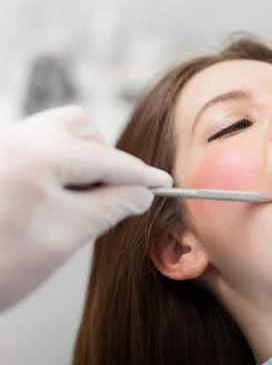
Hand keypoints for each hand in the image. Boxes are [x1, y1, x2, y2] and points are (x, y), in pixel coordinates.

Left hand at [0, 105, 171, 311]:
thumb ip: (111, 207)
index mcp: (36, 155)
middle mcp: (15, 139)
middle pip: (81, 129)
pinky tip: (54, 199)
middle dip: (103, 159)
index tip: (162, 182)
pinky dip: (58, 167)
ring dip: (80, 162)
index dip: (140, 174)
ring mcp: (2, 147)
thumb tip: (140, 193)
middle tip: (111, 195)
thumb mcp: (66, 236)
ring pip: (59, 134)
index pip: (106, 159)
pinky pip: (38, 147)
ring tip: (79, 199)